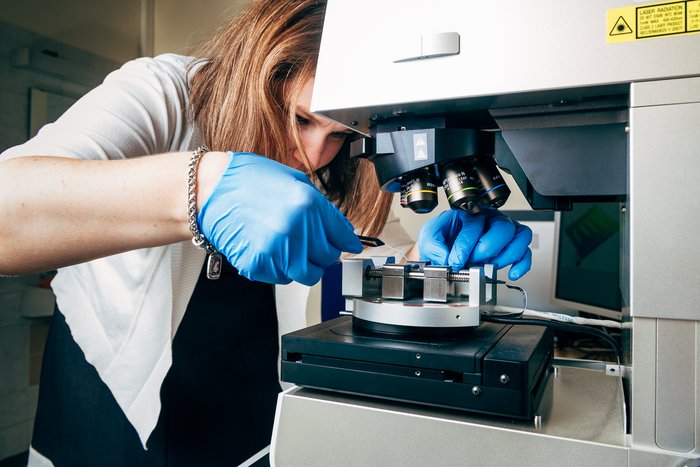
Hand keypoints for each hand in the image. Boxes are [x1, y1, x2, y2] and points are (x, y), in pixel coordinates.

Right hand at [198, 152, 361, 284]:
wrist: (210, 190)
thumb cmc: (248, 180)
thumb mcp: (294, 181)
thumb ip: (319, 208)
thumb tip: (339, 229)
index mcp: (309, 205)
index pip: (343, 236)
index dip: (347, 242)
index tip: (349, 245)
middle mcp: (296, 230)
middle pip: (328, 258)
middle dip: (323, 252)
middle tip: (310, 242)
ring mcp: (277, 250)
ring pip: (308, 274)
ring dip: (305, 264)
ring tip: (290, 248)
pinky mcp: (259, 265)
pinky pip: (283, 278)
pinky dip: (281, 268)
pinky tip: (272, 250)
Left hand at [417, 209, 531, 279]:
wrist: (444, 245)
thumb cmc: (441, 237)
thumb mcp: (429, 236)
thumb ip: (433, 245)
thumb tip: (446, 258)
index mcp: (470, 212)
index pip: (474, 227)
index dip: (464, 248)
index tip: (455, 262)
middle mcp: (490, 219)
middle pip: (503, 228)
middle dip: (487, 249)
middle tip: (474, 262)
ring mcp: (503, 231)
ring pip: (520, 236)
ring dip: (507, 255)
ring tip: (491, 265)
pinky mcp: (511, 245)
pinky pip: (525, 251)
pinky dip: (522, 264)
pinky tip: (512, 273)